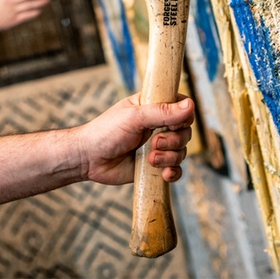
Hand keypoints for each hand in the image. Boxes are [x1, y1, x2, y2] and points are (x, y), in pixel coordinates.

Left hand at [75, 93, 193, 184]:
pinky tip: (163, 174)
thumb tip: (190, 105)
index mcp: (153, 107)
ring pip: (181, 152)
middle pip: (185, 132)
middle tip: (154, 143)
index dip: (184, 116)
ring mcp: (157, 147)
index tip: (173, 124)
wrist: (89, 159)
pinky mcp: (154, 166)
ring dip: (170, 157)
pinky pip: (176, 170)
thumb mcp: (134, 117)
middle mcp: (157, 126)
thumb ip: (162, 112)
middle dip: (174, 141)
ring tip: (151, 159)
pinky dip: (173, 172)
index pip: (182, 107)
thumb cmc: (106, 131)